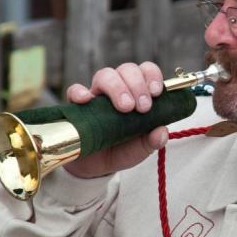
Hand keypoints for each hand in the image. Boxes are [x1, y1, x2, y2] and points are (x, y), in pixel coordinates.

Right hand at [63, 62, 167, 177]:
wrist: (96, 167)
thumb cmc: (122, 150)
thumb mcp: (142, 148)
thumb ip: (154, 140)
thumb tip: (161, 131)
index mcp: (138, 94)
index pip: (146, 71)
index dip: (152, 76)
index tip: (156, 92)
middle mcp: (118, 89)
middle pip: (127, 69)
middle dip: (137, 84)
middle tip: (143, 107)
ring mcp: (97, 96)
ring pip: (105, 75)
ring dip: (117, 87)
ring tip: (125, 108)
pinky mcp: (77, 107)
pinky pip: (74, 91)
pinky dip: (80, 92)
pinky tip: (87, 100)